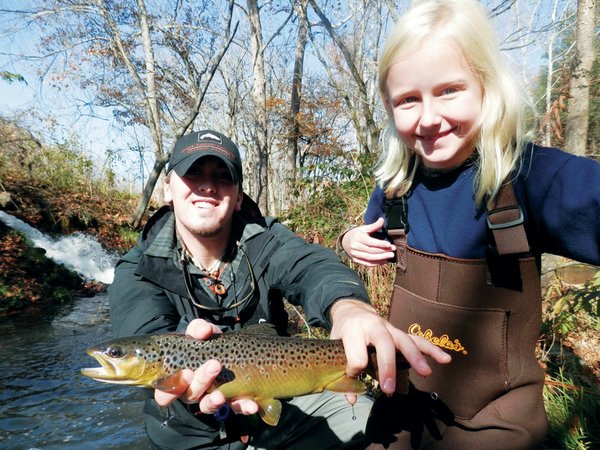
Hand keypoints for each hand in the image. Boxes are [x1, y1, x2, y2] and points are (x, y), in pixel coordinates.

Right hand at [153, 319, 258, 415]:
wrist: (228, 346)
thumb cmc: (206, 341)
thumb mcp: (201, 332)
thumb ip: (198, 329)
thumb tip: (204, 331)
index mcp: (178, 378)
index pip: (164, 393)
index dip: (171, 389)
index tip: (187, 373)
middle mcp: (191, 391)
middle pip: (190, 395)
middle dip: (201, 382)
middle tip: (214, 365)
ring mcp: (210, 398)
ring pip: (208, 406)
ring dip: (215, 401)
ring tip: (222, 394)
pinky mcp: (230, 401)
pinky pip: (234, 408)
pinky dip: (242, 407)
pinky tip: (251, 405)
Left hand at [329, 300, 450, 396]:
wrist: (352, 310)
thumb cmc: (343, 332)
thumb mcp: (335, 347)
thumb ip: (342, 372)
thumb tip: (352, 399)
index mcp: (353, 329)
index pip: (356, 354)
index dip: (354, 369)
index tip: (353, 376)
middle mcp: (373, 325)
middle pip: (384, 344)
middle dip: (387, 367)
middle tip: (388, 389)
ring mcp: (389, 328)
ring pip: (404, 340)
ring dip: (416, 357)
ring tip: (426, 372)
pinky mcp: (399, 333)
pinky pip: (417, 340)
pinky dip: (431, 349)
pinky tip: (445, 359)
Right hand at [341, 218, 394, 265]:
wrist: (345, 241)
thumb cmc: (357, 234)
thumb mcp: (364, 228)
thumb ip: (374, 226)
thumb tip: (382, 220)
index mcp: (358, 237)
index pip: (371, 242)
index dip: (380, 244)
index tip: (389, 245)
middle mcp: (355, 247)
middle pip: (371, 251)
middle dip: (383, 252)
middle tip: (393, 251)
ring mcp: (355, 254)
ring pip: (370, 258)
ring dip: (381, 258)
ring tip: (390, 256)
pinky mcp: (356, 260)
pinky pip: (367, 263)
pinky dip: (376, 263)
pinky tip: (384, 261)